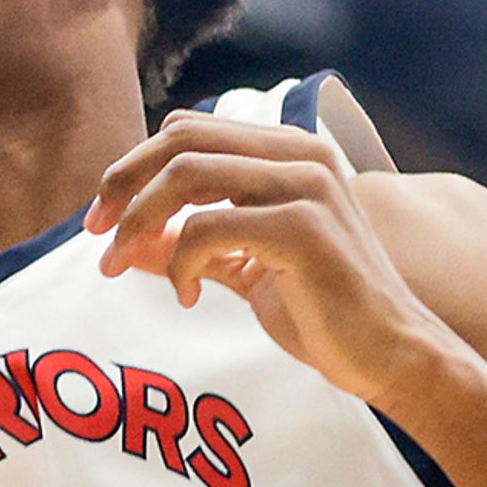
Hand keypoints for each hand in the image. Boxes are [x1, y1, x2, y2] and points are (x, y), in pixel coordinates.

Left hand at [81, 112, 475, 415]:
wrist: (390, 354)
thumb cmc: (323, 313)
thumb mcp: (244, 273)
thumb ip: (192, 247)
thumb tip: (127, 242)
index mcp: (288, 153)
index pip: (190, 131)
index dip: (135, 168)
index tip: (103, 219)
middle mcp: (300, 155)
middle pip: (181, 140)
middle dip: (124, 184)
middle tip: (95, 235)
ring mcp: (306, 186)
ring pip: (187, 173)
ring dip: (139, 221)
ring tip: (123, 264)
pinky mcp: (305, 228)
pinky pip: (207, 227)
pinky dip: (178, 262)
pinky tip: (186, 297)